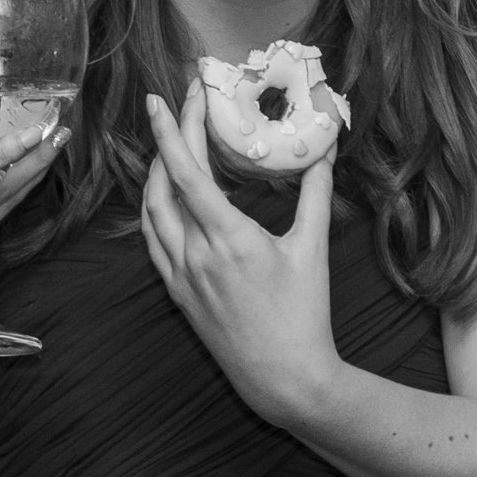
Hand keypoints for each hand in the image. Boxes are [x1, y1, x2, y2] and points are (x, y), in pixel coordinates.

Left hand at [139, 78, 341, 425]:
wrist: (283, 378)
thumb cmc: (304, 315)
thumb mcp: (313, 250)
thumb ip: (316, 195)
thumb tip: (324, 152)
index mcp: (229, 238)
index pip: (187, 171)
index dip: (173, 130)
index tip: (162, 98)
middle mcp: (196, 253)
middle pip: (167, 181)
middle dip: (169, 137)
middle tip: (176, 105)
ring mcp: (180, 274)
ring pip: (152, 209)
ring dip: (156, 170)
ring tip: (170, 141)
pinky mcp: (175, 291)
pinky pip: (153, 239)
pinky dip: (153, 208)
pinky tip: (163, 192)